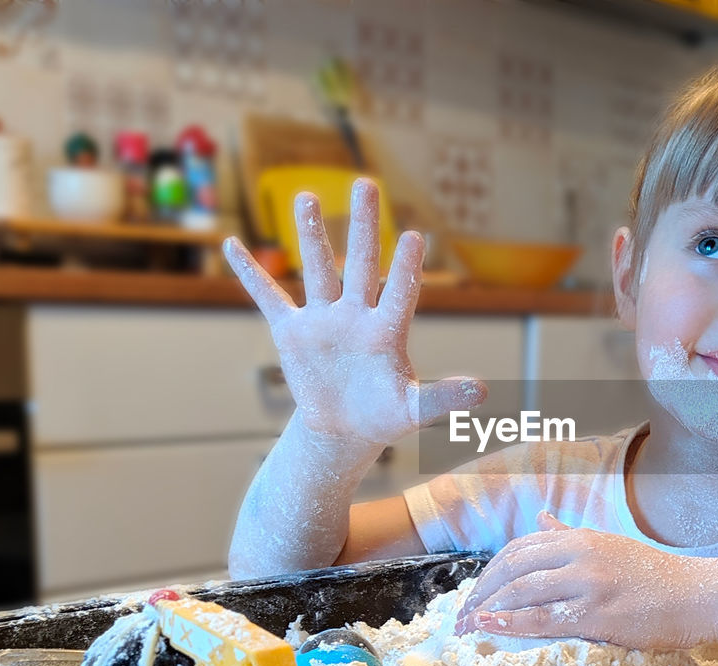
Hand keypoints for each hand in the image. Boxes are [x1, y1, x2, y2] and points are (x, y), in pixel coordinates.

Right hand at [224, 179, 484, 445]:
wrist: (344, 429)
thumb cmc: (384, 415)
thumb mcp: (415, 409)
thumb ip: (445, 397)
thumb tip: (484, 391)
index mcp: (387, 330)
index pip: (399, 292)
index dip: (405, 268)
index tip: (415, 237)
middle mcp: (356, 314)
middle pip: (361, 263)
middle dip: (363, 225)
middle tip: (365, 183)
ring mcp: (324, 319)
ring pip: (317, 269)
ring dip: (309, 234)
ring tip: (306, 196)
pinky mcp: (293, 331)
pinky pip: (268, 297)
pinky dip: (249, 275)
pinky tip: (233, 245)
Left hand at [453, 512, 706, 648]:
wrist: (700, 594)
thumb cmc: (656, 576)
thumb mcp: (609, 545)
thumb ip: (569, 535)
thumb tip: (541, 517)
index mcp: (581, 537)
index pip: (520, 548)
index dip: (491, 572)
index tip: (476, 594)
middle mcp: (581, 553)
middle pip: (514, 568)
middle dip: (482, 592)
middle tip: (462, 616)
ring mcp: (589, 582)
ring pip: (523, 591)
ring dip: (488, 609)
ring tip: (468, 627)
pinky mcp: (598, 612)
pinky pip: (544, 618)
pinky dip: (511, 622)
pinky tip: (490, 627)